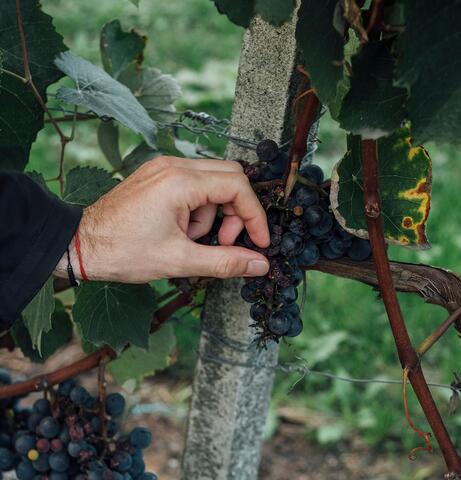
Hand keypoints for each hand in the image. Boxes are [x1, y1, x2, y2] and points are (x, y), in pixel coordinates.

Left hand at [55, 157, 269, 282]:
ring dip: (213, 214)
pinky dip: (198, 209)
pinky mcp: (157, 177)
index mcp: (181, 181)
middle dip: (236, 212)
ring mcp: (164, 168)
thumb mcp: (179, 260)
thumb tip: (260, 264)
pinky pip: (193, 186)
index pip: (238, 187)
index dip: (255, 216)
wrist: (80, 245)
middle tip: (224, 242)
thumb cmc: (122, 251)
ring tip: (191, 240)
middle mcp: (174, 166)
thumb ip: (225, 261)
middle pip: (230, 178)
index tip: (259, 242)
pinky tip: (180, 230)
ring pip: (212, 182)